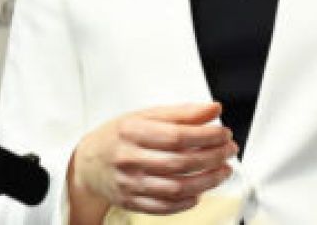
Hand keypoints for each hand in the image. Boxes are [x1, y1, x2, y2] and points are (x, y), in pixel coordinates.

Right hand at [68, 102, 236, 219]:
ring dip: (207, 181)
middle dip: (213, 157)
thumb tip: (213, 110)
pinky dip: (186, 201)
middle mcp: (129, 159)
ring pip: (175, 188)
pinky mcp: (131, 201)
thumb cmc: (120, 135)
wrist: (87, 163)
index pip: (177, 136)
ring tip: (223, 170)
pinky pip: (163, 207)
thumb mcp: (146, 115)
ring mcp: (129, 184)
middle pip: (180, 162)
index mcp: (132, 132)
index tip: (224, 134)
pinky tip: (200, 191)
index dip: (206, 136)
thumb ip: (182, 113)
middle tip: (229, 151)